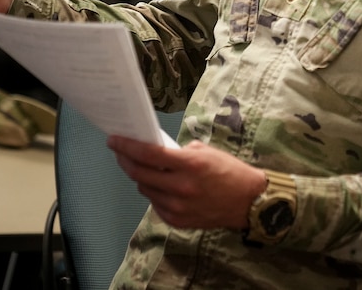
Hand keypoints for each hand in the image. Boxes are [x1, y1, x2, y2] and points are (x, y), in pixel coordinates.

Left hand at [107, 136, 267, 229]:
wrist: (248, 202)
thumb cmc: (230, 171)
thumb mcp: (207, 152)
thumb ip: (180, 153)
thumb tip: (157, 153)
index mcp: (190, 165)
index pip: (148, 154)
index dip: (127, 146)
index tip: (114, 140)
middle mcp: (181, 187)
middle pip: (139, 173)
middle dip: (125, 160)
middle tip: (120, 152)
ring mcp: (177, 207)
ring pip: (144, 189)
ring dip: (140, 177)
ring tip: (142, 168)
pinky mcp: (177, 221)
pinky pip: (155, 204)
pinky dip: (154, 192)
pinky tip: (160, 186)